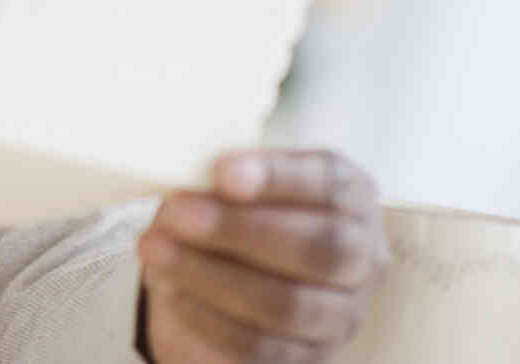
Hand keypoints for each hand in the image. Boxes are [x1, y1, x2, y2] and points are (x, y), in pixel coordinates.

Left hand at [138, 149, 388, 362]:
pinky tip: (173, 293)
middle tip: (176, 213)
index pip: (330, 183)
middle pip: (319, 248)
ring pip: (289, 304)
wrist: (229, 275)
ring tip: (157, 251)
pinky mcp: (310, 357)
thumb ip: (223, 181)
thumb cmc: (237, 210)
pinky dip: (211, 319)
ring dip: (213, 277)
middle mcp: (362, 257)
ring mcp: (343, 314)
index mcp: (352, 198)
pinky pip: (264, 347)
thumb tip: (191, 184)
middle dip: (240, 230)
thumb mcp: (234, 184)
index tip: (221, 173)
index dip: (278, 177)